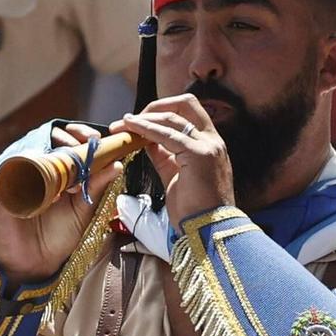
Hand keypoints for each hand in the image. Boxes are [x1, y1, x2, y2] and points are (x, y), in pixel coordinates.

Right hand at [0, 122, 124, 284]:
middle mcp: (40, 168)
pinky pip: (15, 172)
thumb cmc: (59, 237)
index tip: (97, 140)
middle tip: (84, 151)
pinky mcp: (3, 189)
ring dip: (55, 159)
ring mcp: (20, 176)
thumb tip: (117, 165)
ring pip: (34, 150)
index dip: (82, 136)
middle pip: (51, 138)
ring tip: (71, 182)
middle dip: (70, 140)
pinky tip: (50, 195)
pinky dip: (33, 176)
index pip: (70, 141)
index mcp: (61, 171)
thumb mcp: (84, 211)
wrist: (36, 263)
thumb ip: (98, 187)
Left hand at [110, 95, 235, 227]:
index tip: (139, 120)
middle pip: (185, 104)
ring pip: (172, 118)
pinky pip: (167, 135)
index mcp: (210, 144)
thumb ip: (163, 156)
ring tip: (123, 124)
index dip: (162, 112)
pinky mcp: (198, 154)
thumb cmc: (194, 211)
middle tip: (131, 118)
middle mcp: (213, 140)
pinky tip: (131, 129)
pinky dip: (147, 129)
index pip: (187, 114)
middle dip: (155, 106)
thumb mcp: (175, 176)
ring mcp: (208, 145)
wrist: (209, 231)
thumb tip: (146, 140)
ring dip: (144, 119)